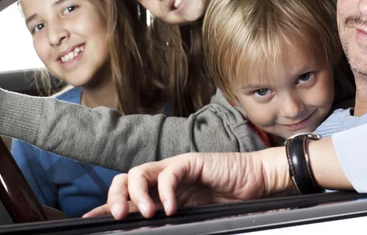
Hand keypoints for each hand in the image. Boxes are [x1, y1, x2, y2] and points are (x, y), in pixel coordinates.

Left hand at [83, 148, 293, 219]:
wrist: (255, 182)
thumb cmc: (228, 199)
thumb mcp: (193, 214)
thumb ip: (171, 216)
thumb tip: (146, 226)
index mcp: (163, 192)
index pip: (129, 195)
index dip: (108, 205)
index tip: (90, 220)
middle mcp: (164, 178)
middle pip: (126, 178)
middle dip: (115, 196)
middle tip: (118, 216)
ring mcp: (176, 167)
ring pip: (139, 171)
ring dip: (135, 193)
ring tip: (144, 212)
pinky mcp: (190, 162)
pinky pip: (168, 172)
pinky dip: (164, 190)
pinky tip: (169, 207)